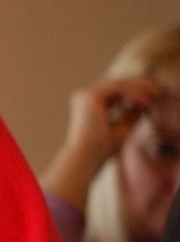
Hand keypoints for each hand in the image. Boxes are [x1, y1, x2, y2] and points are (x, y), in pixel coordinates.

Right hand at [40, 74, 162, 209]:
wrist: (86, 158)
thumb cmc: (100, 150)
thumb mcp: (122, 129)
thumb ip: (132, 114)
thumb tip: (146, 102)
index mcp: (87, 106)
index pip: (113, 94)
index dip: (133, 94)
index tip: (150, 100)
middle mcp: (84, 98)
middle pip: (116, 85)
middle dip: (138, 87)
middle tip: (157, 92)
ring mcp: (85, 95)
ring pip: (118, 84)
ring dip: (138, 88)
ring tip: (154, 95)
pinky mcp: (90, 95)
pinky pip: (117, 88)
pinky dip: (133, 92)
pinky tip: (145, 100)